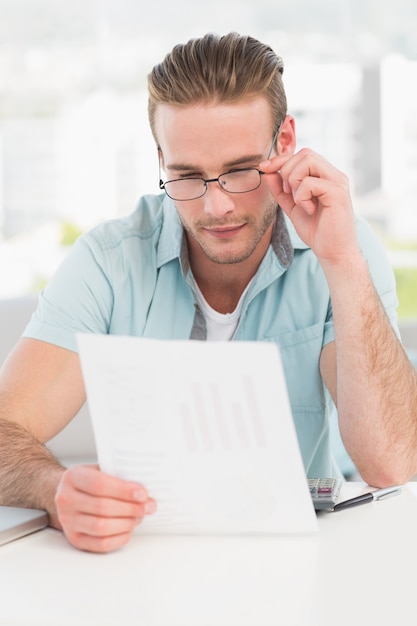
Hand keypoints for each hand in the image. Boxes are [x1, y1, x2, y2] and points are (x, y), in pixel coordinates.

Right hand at [54, 464, 155, 552]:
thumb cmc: (90, 481)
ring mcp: (68, 521)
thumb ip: (118, 476)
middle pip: (102, 507)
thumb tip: (144, 492)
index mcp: (73, 477)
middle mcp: (66, 500)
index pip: (99, 484)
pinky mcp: (75, 539)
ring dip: (126, 523)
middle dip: (130, 508)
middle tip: (148, 506)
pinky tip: (129, 529)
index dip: (123, 490)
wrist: (70, 494)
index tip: (142, 494)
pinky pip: (100, 544)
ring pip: (101, 527)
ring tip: (139, 517)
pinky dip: (119, 538)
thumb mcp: (100, 469)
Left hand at [259, 148, 359, 265]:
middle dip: (287, 170)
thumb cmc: (317, 231)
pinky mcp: (338, 193)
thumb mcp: (292, 207)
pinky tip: (308, 210)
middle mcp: (334, 175)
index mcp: (325, 176)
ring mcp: (338, 182)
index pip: (302, 155)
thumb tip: (267, 171)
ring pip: (308, 161)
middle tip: (288, 194)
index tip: (264, 169)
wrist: (333, 252)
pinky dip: (302, 196)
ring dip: (294, 181)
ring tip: (298, 201)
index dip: (281, 159)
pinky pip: (310, 182)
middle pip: (305, 153)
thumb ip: (281, 190)